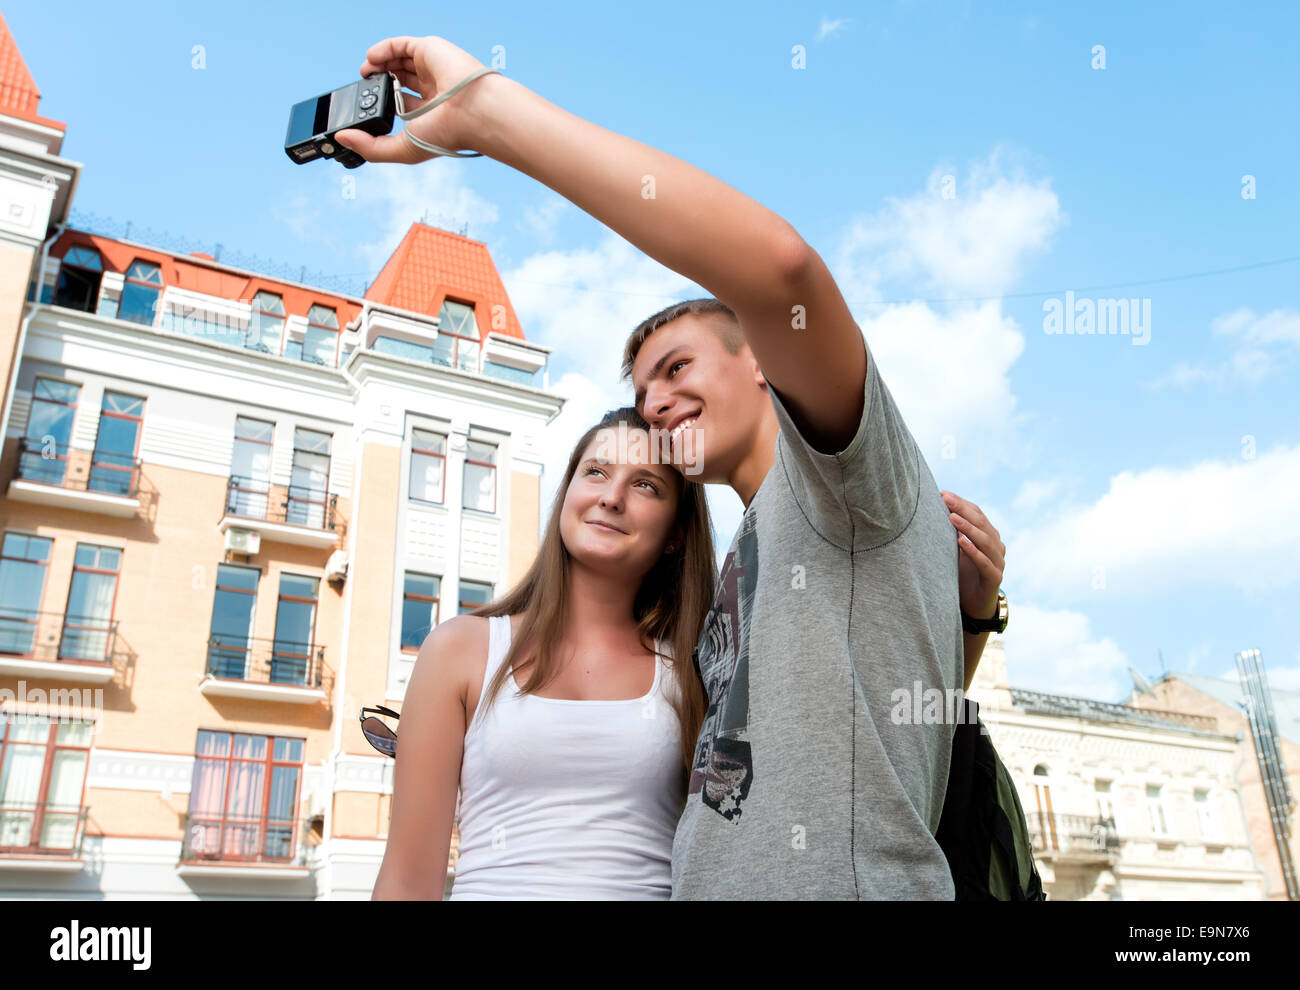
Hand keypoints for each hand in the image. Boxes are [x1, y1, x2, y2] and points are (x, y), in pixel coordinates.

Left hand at [334, 36, 493, 163]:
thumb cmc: (446, 134)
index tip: (364, 108)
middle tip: (362, 88)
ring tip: (364, 73)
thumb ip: (371, 147)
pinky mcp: (429, 49)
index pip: (401, 103)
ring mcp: (431, 68)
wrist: (471, 112)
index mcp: (431, 114)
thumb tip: (341, 138)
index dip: (381, 104)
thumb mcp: (403, 148)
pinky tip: (371, 59)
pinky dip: (383, 49)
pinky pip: (401, 44)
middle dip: (377, 83)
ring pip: (398, 61)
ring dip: (377, 65)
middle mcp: (432, 90)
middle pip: (397, 80)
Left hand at [941, 491, 1003, 622]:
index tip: (943, 494)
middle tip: (946, 499)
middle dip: (963, 510)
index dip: (961, 503)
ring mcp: (998, 562)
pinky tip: (961, 541)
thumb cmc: (963, 573)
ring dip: (968, 528)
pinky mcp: (995, 578)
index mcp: (989, 535)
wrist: (975, 604)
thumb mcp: (955, 550)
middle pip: (982, 523)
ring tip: (951, 518)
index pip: (978, 514)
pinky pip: (985, 562)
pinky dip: (973, 551)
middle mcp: (997, 546)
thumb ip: (950, 533)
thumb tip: (929, 509)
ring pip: (985, 541)